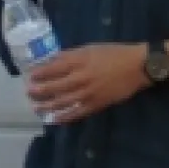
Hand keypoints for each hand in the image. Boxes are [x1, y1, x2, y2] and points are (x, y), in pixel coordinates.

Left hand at [26, 43, 149, 123]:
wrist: (139, 66)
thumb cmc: (113, 54)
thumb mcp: (89, 48)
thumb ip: (69, 55)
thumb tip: (50, 61)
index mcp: (79, 61)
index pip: (53, 69)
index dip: (39, 74)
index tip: (30, 76)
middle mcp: (82, 77)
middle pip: (54, 87)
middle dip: (39, 91)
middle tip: (28, 93)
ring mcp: (89, 93)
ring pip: (63, 102)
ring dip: (47, 106)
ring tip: (36, 107)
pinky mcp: (97, 104)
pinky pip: (77, 113)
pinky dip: (64, 117)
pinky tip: (54, 119)